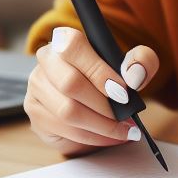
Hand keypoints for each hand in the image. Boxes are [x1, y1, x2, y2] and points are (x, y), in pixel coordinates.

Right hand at [24, 26, 159, 155]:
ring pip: (67, 111)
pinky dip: (93, 137)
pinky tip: (109, 136)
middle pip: (70, 83)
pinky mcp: (36, 115)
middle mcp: (45, 62)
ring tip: (123, 130)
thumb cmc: (110, 76)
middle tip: (126, 116)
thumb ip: (141, 61)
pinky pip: (65, 130)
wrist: (93, 98)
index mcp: (65, 40)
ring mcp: (36, 89)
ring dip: (101, 125)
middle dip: (103, 105)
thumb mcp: (132, 64)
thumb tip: (134, 75)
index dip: (99, 71)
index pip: (73, 47)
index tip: (123, 91)